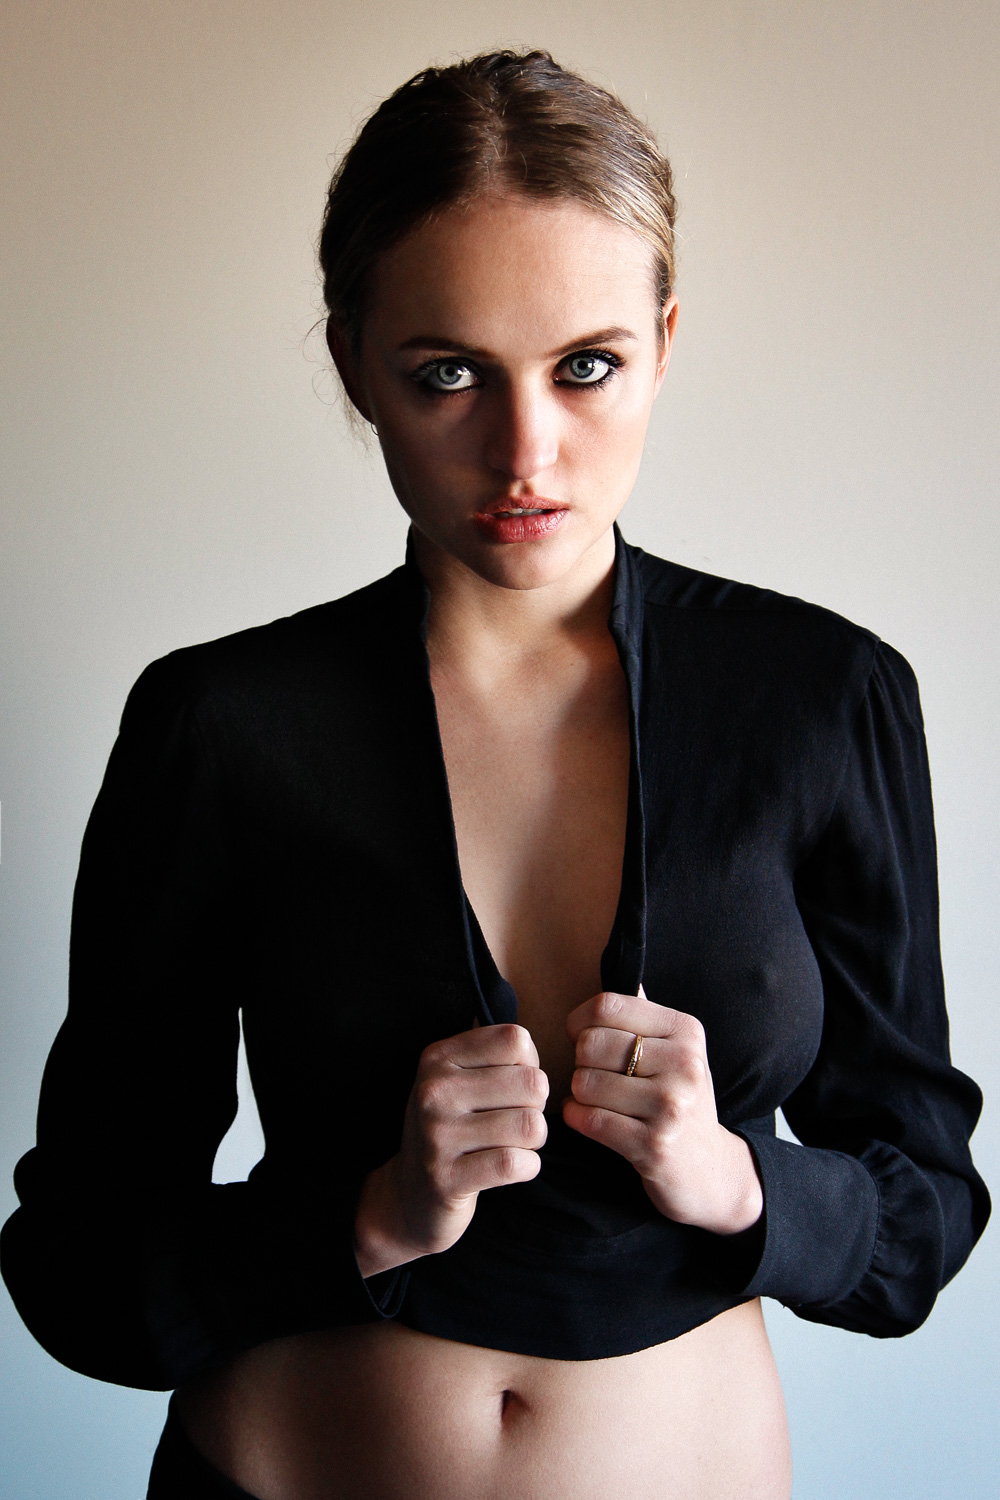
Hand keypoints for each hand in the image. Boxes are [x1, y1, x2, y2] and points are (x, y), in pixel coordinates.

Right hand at [354, 1024, 548, 1276]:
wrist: (408, 1194)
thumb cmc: (450, 1128)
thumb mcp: (458, 1079)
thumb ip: (495, 1056)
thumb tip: (531, 1053)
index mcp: (438, 1057)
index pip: (515, 1040)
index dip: (529, 1065)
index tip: (512, 1087)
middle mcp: (433, 1090)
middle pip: (532, 1082)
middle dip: (537, 1106)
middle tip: (515, 1120)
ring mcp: (437, 1135)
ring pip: (529, 1125)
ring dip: (534, 1140)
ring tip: (513, 1144)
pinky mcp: (447, 1179)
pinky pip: (515, 1163)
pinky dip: (529, 1166)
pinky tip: (513, 1168)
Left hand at [562, 990, 762, 1235]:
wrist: (710, 1171)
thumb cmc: (679, 1101)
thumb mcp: (675, 1051)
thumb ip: (643, 1014)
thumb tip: (616, 968)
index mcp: (686, 1031)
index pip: (608, 1005)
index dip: (579, 1021)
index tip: (580, 1036)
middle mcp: (684, 1064)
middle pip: (591, 1043)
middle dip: (580, 1062)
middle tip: (594, 1076)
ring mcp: (671, 1106)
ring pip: (585, 1082)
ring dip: (579, 1094)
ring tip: (597, 1101)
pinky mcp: (653, 1145)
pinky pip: (588, 1119)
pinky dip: (577, 1117)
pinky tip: (588, 1119)